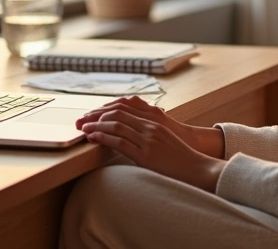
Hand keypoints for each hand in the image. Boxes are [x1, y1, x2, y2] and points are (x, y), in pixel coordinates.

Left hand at [80, 106, 226, 191]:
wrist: (198, 169)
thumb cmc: (180, 158)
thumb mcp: (162, 139)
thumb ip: (146, 134)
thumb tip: (127, 137)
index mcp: (153, 120)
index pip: (123, 107)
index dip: (104, 109)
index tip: (90, 115)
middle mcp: (150, 126)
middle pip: (116, 113)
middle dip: (95, 115)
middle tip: (80, 120)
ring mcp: (148, 139)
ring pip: (116, 125)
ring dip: (95, 125)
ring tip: (82, 128)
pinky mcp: (146, 154)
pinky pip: (121, 142)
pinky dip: (104, 137)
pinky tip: (93, 138)